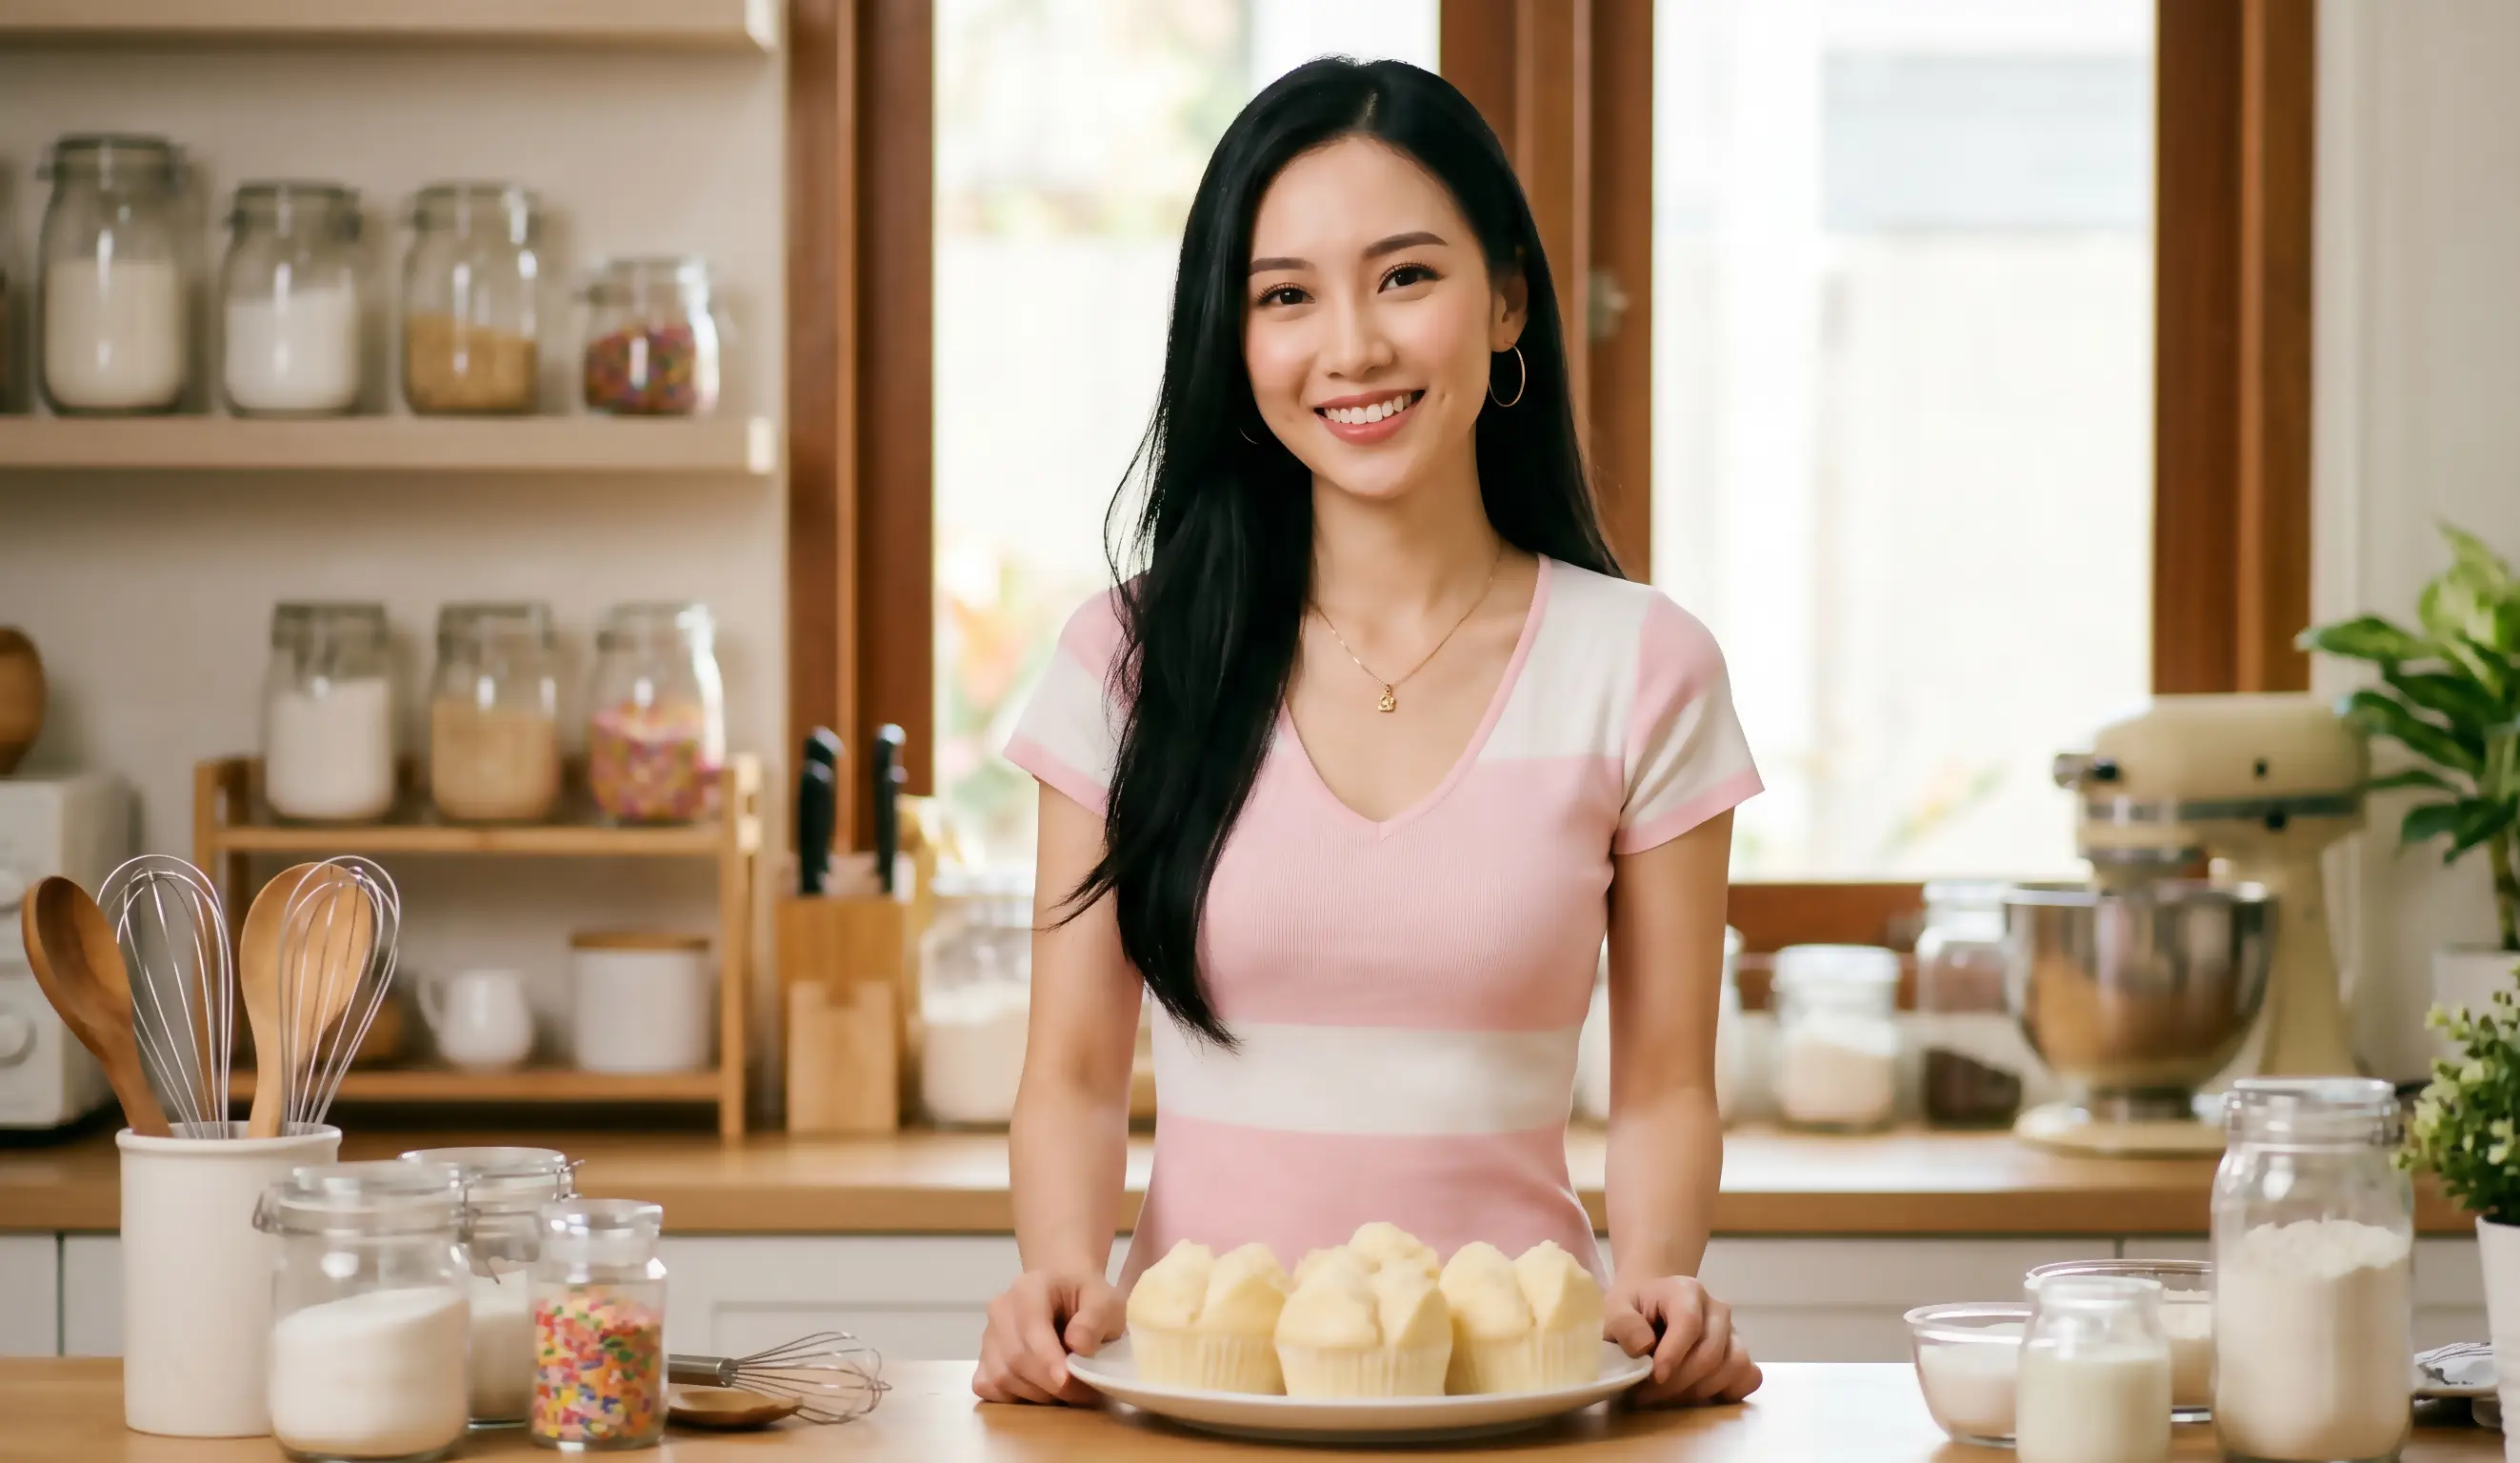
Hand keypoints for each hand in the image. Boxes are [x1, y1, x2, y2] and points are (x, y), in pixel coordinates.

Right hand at [973, 1269, 1125, 1404]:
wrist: (1062, 1290)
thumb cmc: (1084, 1298)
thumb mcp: (1104, 1300)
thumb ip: (1095, 1318)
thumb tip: (1078, 1345)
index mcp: (1029, 1289)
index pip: (1031, 1327)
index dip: (1046, 1359)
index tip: (1066, 1381)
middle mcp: (1001, 1310)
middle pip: (1015, 1358)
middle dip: (1049, 1384)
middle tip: (1082, 1394)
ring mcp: (988, 1335)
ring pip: (1002, 1377)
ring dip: (1036, 1394)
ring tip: (1064, 1389)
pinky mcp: (983, 1358)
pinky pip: (988, 1386)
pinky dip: (1013, 1397)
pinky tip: (1037, 1389)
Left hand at [1604, 1273, 1761, 1406]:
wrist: (1650, 1306)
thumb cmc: (1632, 1309)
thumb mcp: (1614, 1309)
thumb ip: (1623, 1323)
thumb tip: (1644, 1346)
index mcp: (1686, 1290)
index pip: (1688, 1323)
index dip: (1673, 1355)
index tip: (1654, 1378)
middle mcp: (1716, 1308)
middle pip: (1711, 1352)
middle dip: (1680, 1382)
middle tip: (1648, 1395)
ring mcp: (1732, 1331)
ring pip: (1733, 1366)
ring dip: (1700, 1390)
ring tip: (1669, 1395)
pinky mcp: (1738, 1352)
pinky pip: (1749, 1376)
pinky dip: (1729, 1390)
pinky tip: (1701, 1394)